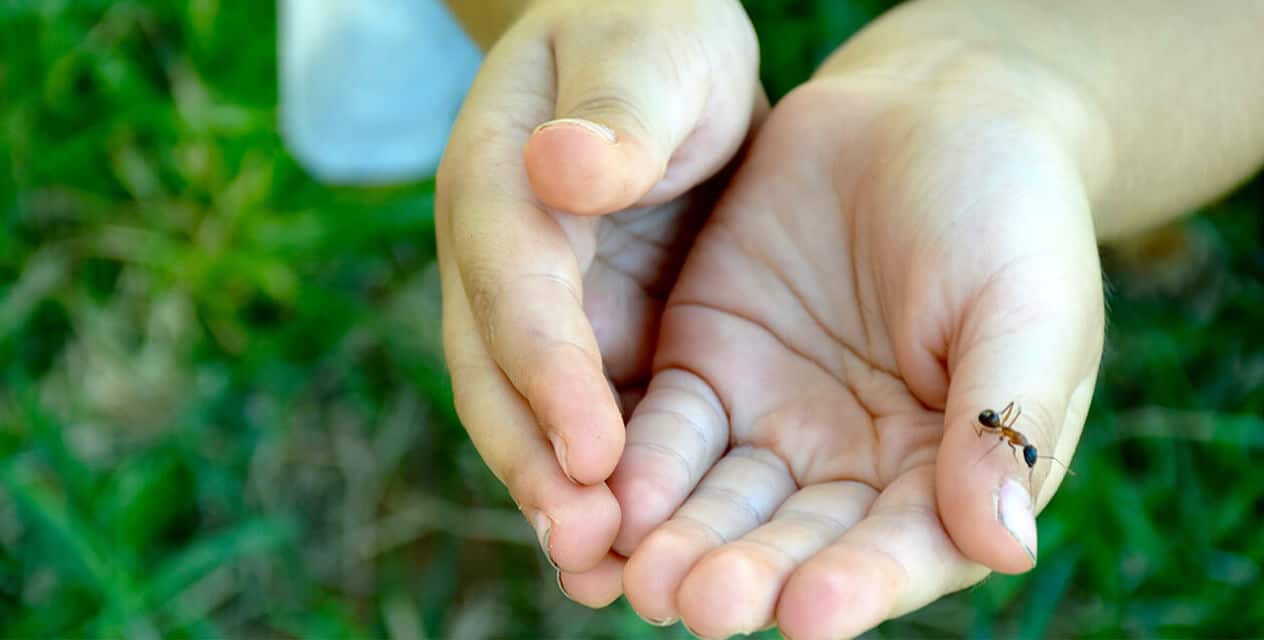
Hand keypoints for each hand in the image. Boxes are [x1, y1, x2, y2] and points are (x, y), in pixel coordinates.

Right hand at [433, 0, 762, 594]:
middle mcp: (496, 259)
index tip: (592, 447)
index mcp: (498, 177)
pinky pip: (580, 425)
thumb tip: (564, 167)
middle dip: (533, 463)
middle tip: (584, 546)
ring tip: (605, 579)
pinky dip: (598, 490)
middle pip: (494, 371)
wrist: (645, 61)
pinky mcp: (581, 345)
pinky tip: (637, 557)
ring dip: (557, 498)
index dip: (546, 366)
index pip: (513, 280)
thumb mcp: (652, 51)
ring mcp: (530, 312)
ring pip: (526, 417)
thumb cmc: (651, 41)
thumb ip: (617, 110)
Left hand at [604, 73, 1104, 637]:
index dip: (862, 583)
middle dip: (748, 575)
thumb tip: (1002, 548)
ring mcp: (775, 424)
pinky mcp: (706, 369)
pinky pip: (666, 432)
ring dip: (679, 542)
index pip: (906, 548)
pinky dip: (636, 470)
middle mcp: (855, 470)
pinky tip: (605, 500)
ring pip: (721, 501)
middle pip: (797, 541)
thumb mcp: (1027, 304)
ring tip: (641, 577)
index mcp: (952, 474)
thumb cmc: (1008, 209)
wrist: (930, 108)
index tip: (811, 612)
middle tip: (696, 607)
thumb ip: (1002, 422)